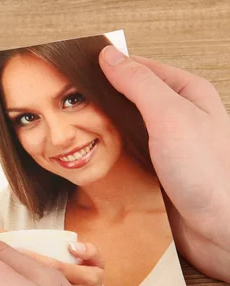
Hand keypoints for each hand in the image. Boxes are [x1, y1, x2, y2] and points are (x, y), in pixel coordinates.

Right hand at [99, 46, 229, 282]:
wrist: (220, 229)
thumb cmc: (209, 173)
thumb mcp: (170, 116)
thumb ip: (138, 84)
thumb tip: (110, 56)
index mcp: (187, 94)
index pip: (140, 69)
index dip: (109, 69)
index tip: (76, 74)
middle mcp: (177, 118)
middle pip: (129, 100)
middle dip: (100, 104)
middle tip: (70, 108)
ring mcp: (165, 147)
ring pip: (123, 131)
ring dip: (102, 134)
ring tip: (76, 134)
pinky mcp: (155, 174)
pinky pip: (125, 159)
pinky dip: (108, 159)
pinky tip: (92, 160)